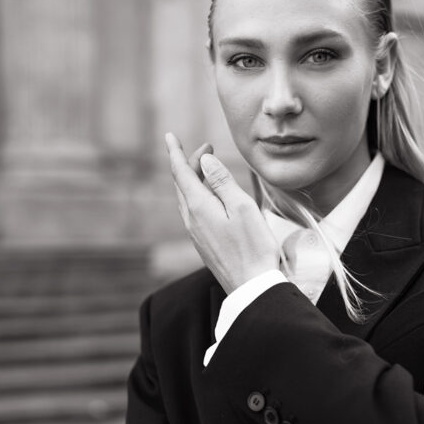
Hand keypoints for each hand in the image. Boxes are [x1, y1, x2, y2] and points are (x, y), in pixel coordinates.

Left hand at [165, 133, 278, 293]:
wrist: (252, 288)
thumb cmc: (254, 248)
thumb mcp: (242, 208)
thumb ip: (222, 181)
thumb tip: (204, 161)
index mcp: (199, 207)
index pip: (181, 172)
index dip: (175, 152)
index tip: (169, 135)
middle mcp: (192, 220)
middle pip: (182, 185)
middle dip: (189, 163)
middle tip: (206, 149)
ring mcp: (196, 234)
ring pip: (187, 199)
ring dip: (194, 180)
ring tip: (208, 169)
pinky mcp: (204, 245)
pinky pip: (193, 213)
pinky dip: (198, 197)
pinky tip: (211, 199)